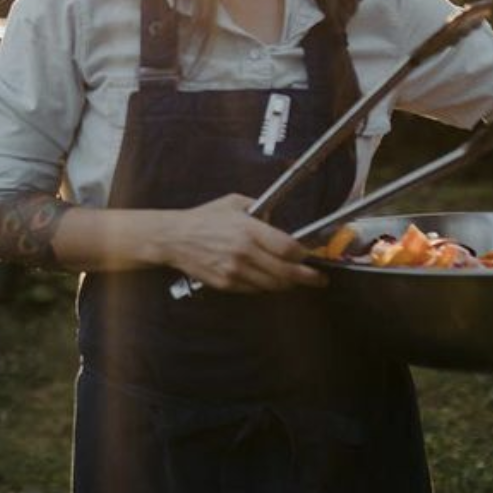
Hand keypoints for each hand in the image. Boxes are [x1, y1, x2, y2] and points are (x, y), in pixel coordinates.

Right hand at [163, 193, 325, 292]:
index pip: (288, 248)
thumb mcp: (234, 203)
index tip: (311, 256)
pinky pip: (255, 290)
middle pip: (286, 272)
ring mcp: (235, 271)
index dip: (304, 255)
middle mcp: (244, 252)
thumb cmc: (203, 219)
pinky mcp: (226, 283)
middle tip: (319, 279)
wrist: (174, 238)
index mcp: (248, 230)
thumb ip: (259, 210)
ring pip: (273, 285)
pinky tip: (268, 279)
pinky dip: (265, 286)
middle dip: (308, 278)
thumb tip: (278, 221)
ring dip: (287, 284)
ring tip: (294, 280)